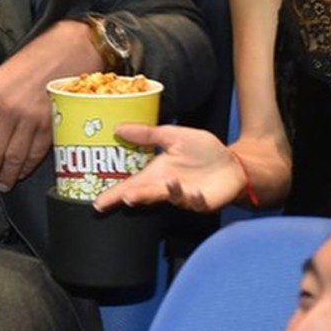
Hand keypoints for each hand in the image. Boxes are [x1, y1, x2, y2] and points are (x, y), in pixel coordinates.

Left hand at [0, 20, 100, 191]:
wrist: (71, 47)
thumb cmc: (37, 56)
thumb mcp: (3, 73)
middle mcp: (8, 108)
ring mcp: (31, 118)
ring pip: (12, 158)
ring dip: (5, 175)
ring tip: (1, 183)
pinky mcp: (51, 125)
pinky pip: (34, 154)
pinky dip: (26, 167)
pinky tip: (21, 172)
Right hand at [93, 123, 244, 212]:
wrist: (232, 163)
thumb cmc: (203, 151)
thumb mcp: (174, 136)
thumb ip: (148, 134)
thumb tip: (119, 127)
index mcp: (157, 172)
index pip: (131, 185)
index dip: (115, 194)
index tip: (98, 203)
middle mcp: (166, 187)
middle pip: (146, 194)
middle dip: (134, 197)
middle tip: (125, 198)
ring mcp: (183, 196)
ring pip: (169, 197)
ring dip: (164, 193)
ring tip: (163, 184)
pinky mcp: (202, 201)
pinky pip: (195, 202)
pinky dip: (193, 198)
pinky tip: (193, 192)